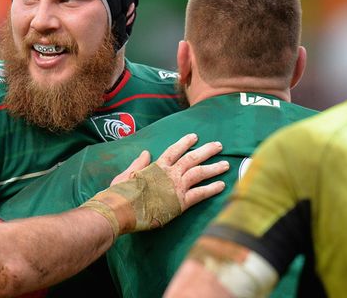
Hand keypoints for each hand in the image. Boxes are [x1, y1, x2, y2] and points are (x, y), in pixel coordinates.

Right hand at [81, 134, 226, 235]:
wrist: (121, 209)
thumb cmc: (120, 194)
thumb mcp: (127, 174)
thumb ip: (139, 163)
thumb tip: (146, 153)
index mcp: (156, 166)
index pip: (174, 150)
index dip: (185, 142)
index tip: (195, 136)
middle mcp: (169, 173)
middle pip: (192, 158)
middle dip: (207, 151)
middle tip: (219, 145)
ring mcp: (176, 187)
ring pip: (199, 173)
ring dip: (214, 168)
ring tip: (226, 164)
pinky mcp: (181, 202)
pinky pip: (201, 193)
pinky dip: (212, 189)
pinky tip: (222, 185)